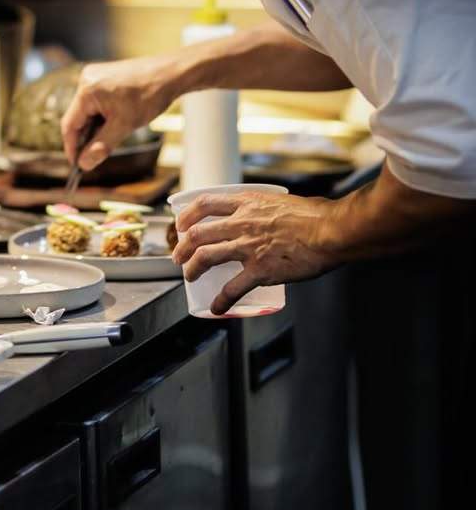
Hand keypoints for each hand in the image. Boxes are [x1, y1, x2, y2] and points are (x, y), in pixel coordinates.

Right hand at [60, 56, 177, 171]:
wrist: (169, 74)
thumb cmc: (149, 95)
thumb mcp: (124, 125)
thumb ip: (101, 146)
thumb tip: (84, 164)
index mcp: (86, 90)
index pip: (69, 124)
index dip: (71, 147)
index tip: (77, 165)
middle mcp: (86, 80)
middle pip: (77, 117)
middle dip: (86, 138)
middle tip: (95, 156)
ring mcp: (94, 77)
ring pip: (87, 111)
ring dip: (95, 127)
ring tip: (113, 135)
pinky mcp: (103, 77)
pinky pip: (94, 102)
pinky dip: (101, 116)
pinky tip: (115, 122)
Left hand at [172, 192, 339, 314]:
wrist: (331, 231)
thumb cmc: (315, 216)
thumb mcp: (280, 201)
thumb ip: (265, 209)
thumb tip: (265, 215)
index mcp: (246, 203)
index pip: (204, 203)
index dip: (187, 215)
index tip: (181, 224)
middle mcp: (242, 222)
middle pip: (198, 233)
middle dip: (182, 246)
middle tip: (178, 256)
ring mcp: (249, 247)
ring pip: (206, 257)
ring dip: (192, 269)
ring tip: (189, 277)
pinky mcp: (261, 270)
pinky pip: (233, 288)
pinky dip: (221, 300)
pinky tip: (216, 308)